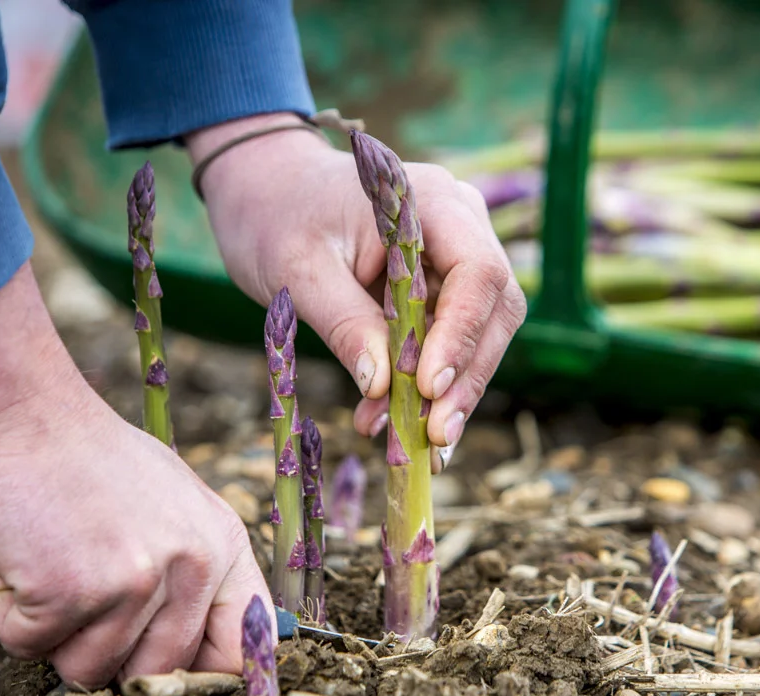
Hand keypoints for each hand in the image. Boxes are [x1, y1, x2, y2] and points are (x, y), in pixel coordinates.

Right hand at [0, 265, 271, 688]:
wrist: (24, 408)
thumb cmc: (87, 455)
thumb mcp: (172, 503)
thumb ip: (190, 571)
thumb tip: (202, 648)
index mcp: (223, 546)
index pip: (243, 649)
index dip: (204, 679)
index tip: (168, 680)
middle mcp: (192, 567)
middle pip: (155, 673)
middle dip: (107, 650)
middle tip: (79, 596)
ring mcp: (136, 580)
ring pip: (88, 670)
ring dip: (54, 631)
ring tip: (51, 564)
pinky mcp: (73, 590)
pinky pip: (29, 645)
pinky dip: (10, 613)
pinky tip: (20, 558)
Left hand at [187, 114, 526, 470]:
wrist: (265, 191)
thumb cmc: (276, 216)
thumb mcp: (299, 271)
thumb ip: (345, 323)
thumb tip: (381, 388)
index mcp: (433, 202)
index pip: (477, 272)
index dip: (462, 334)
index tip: (429, 387)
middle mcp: (460, 225)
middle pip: (494, 308)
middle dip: (467, 376)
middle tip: (437, 435)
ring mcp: (456, 256)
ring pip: (481, 332)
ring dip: (453, 390)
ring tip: (417, 440)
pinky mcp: (441, 288)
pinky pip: (448, 340)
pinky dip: (426, 384)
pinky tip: (394, 421)